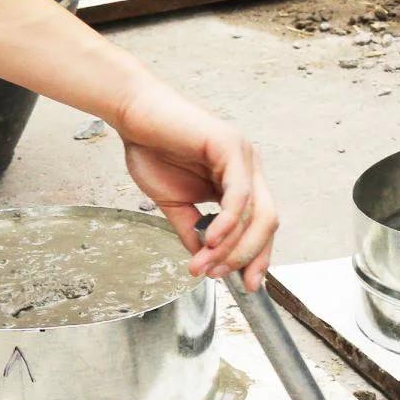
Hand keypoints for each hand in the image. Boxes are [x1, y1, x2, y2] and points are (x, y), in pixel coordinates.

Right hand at [109, 78, 277, 288]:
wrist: (132, 115)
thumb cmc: (151, 149)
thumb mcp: (174, 203)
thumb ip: (192, 231)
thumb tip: (204, 263)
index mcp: (239, 181)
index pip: (260, 226)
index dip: (256, 257)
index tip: (243, 285)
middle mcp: (248, 168)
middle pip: (267, 223)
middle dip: (248, 257)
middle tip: (221, 277)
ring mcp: (243, 156)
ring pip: (257, 213)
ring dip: (233, 246)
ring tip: (207, 264)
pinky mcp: (230, 146)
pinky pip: (239, 194)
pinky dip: (227, 222)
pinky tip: (210, 239)